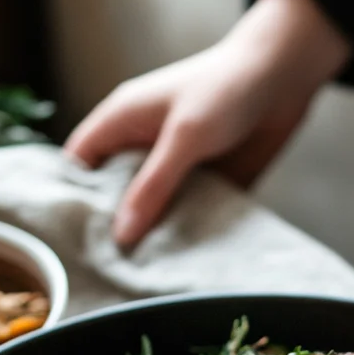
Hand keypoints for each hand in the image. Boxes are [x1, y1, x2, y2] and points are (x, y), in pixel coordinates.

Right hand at [65, 0, 352, 246]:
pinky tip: (182, 264)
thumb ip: (153, 186)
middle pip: (112, 194)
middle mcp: (142, 147)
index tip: (67, 240)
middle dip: (110, 226)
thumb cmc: (226, 88)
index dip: (70, 197)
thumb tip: (122, 235)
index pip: (78, 164)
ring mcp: (174, 167)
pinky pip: (188, 214)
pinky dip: (186, 234)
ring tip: (139, 277)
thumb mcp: (184, 137)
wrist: (286, 77)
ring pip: (151, 209)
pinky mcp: (206, 183)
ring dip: (151, 235)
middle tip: (103, 269)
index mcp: (121, 122)